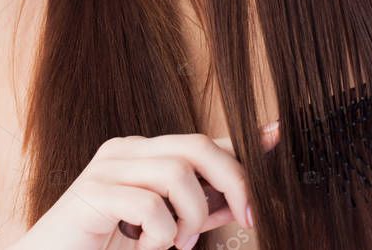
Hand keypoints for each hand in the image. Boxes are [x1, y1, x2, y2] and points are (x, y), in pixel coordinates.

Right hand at [14, 123, 279, 249]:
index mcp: (144, 155)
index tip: (279, 134)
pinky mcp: (92, 192)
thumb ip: (196, 211)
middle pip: (197, 145)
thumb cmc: (102, 245)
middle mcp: (126, 151)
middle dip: (232, 179)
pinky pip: (148, 205)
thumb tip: (238, 201)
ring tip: (176, 245)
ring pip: (177, 173)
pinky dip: (159, 235)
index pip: (202, 140)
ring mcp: (108, 168)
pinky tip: (144, 248)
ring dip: (190, 217)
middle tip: (243, 219)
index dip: (243, 139)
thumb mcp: (162, 229)